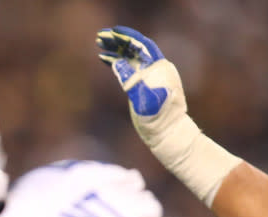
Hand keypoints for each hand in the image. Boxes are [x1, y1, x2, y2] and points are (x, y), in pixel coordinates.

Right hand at [95, 26, 187, 145]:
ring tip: (100, 44)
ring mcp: (149, 76)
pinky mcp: (142, 84)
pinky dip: (117, 62)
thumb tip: (117, 63)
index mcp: (160, 68)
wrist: (167, 132)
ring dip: (116, 50)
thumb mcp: (144, 102)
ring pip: (130, 57)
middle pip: (135, 49)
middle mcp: (156, 69)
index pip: (142, 46)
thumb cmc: (159, 119)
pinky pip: (128, 68)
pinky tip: (105, 59)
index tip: (113, 32)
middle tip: (101, 36)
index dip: (128, 37)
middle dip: (119, 41)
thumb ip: (132, 82)